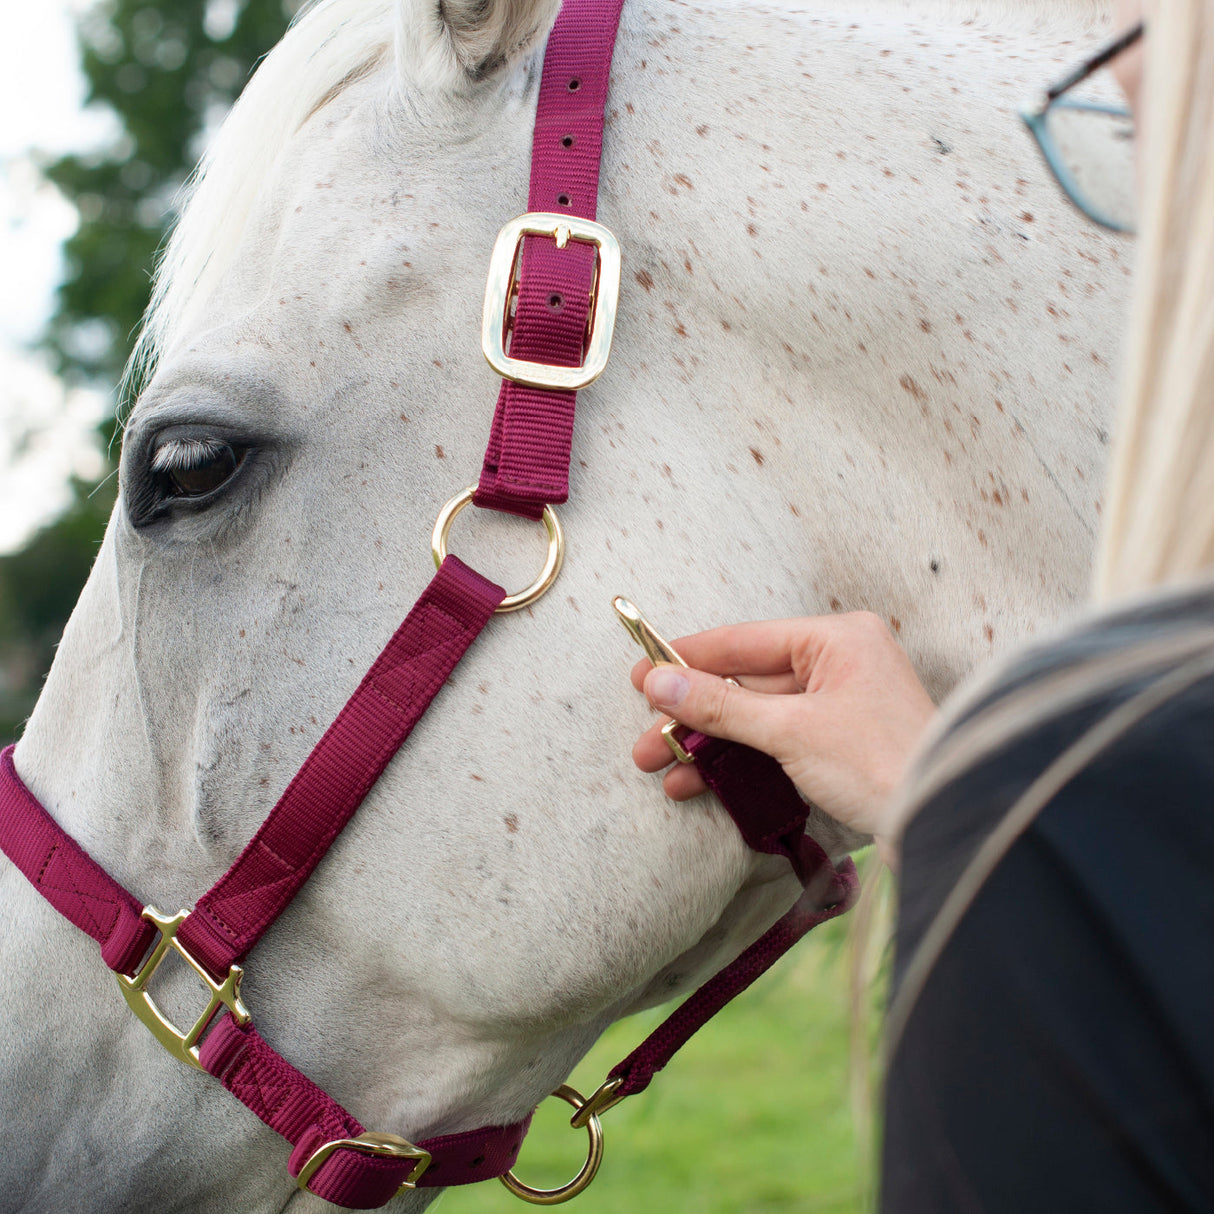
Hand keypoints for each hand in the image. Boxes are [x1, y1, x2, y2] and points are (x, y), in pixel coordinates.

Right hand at [630, 612, 936, 851]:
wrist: (945, 824)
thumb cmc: (882, 764)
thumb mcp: (791, 731)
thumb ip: (721, 705)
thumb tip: (658, 683)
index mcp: (835, 639)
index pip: (743, 641)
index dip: (686, 660)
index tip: (640, 675)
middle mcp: (837, 663)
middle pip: (744, 683)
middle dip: (690, 716)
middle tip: (644, 739)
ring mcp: (838, 705)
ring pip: (754, 718)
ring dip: (707, 744)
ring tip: (658, 767)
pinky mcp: (837, 744)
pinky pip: (774, 743)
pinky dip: (737, 762)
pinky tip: (697, 783)